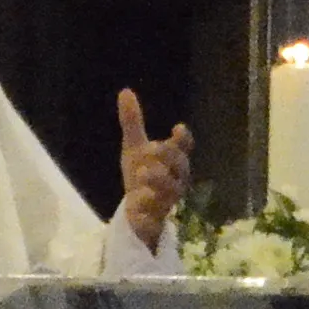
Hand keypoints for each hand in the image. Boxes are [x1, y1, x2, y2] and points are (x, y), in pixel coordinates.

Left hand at [115, 89, 191, 245]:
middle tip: (152, 148)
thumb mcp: (134, 147)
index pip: (183, 147)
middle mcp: (175, 178)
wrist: (138, 208)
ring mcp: (167, 198)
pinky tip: (139, 199)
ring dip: (160, 180)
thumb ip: (132, 122)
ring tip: (144, 172)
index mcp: (172, 160)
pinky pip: (156, 213)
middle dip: (169, 157)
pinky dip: (148, 206)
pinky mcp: (156, 217)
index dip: (183, 139)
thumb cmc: (143, 173)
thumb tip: (125, 91)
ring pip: (171, 189)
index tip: (177, 128)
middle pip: (181, 166)